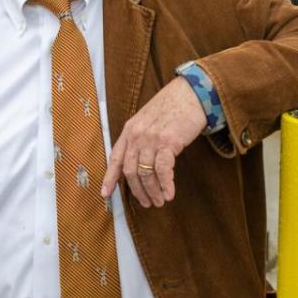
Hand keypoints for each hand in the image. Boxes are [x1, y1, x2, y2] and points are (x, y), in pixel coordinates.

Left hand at [102, 76, 206, 207]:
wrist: (191, 93)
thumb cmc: (172, 107)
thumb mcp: (148, 120)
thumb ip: (140, 138)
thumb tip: (138, 163)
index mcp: (129, 130)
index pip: (115, 158)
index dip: (109, 178)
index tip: (105, 193)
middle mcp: (137, 135)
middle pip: (131, 171)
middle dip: (138, 191)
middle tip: (147, 203)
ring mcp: (151, 138)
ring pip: (146, 173)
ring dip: (153, 191)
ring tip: (160, 201)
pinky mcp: (168, 142)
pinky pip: (163, 170)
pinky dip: (166, 185)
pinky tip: (170, 193)